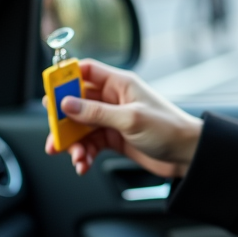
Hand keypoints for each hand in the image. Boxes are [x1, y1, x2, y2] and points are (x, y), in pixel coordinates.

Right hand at [43, 59, 202, 177]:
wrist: (188, 155)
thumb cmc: (169, 129)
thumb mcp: (130, 119)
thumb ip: (96, 113)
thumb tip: (66, 104)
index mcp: (120, 84)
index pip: (85, 72)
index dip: (65, 79)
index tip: (50, 93)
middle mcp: (114, 99)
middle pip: (76, 103)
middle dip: (63, 120)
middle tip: (55, 135)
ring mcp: (112, 119)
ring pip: (81, 127)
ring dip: (73, 143)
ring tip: (75, 157)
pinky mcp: (114, 138)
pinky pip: (90, 143)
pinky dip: (84, 154)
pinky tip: (83, 165)